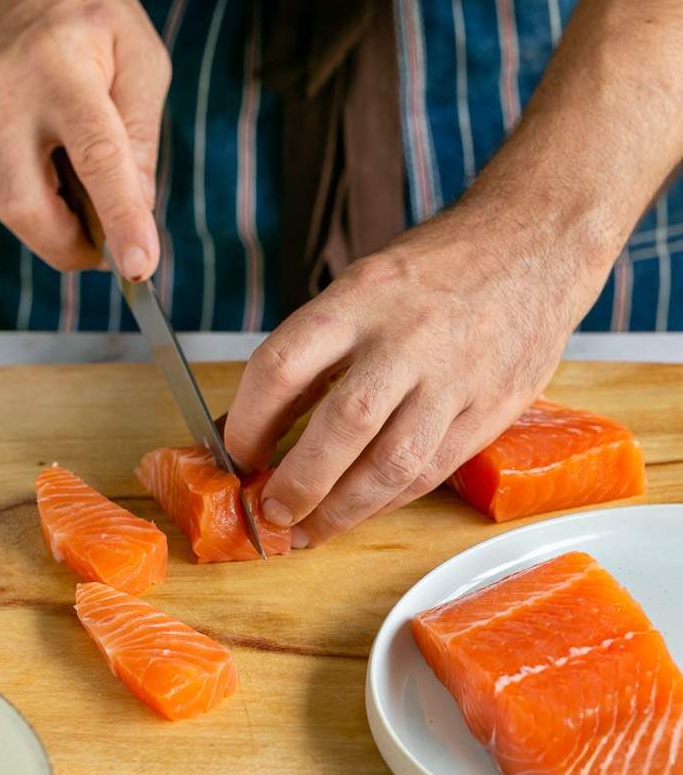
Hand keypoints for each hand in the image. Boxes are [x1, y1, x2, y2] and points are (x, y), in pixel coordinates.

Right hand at [0, 0, 170, 279]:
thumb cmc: (84, 14)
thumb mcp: (140, 59)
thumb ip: (144, 137)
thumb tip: (140, 210)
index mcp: (62, 69)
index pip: (96, 158)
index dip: (119, 219)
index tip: (139, 265)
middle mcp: (5, 95)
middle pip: (28, 207)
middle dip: (71, 249)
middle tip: (106, 250)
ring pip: (10, 209)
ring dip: (56, 224)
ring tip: (82, 192)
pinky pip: (1, 185)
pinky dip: (36, 191)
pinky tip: (46, 154)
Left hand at [224, 198, 609, 546]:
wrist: (536, 244)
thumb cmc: (435, 271)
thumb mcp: (363, 286)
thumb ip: (314, 352)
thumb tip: (253, 422)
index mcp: (361, 297)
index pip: (283, 365)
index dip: (249, 422)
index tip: (237, 455)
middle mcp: (408, 337)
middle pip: (342, 424)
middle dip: (299, 482)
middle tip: (271, 512)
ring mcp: (455, 377)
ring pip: (393, 463)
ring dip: (343, 509)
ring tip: (310, 530)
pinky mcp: (492, 409)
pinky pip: (433, 471)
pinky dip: (388, 500)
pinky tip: (362, 510)